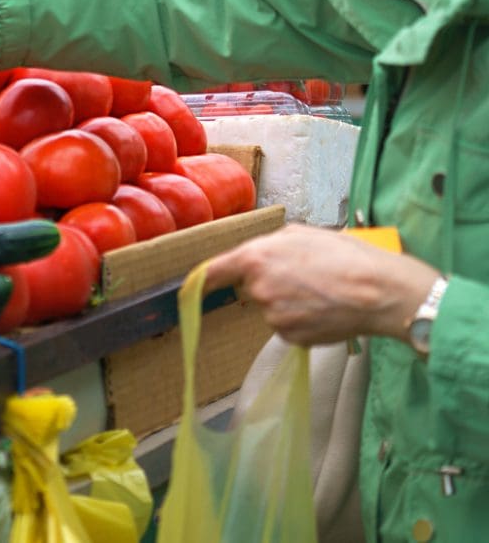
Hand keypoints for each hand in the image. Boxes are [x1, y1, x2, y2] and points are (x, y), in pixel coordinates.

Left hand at [203, 224, 439, 345]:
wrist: (379, 291)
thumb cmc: (346, 256)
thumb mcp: (302, 233)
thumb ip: (271, 244)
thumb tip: (260, 253)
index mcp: (256, 258)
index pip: (215, 271)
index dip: (202, 278)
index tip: (190, 285)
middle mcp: (258, 289)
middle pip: (252, 288)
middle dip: (272, 282)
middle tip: (306, 275)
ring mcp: (272, 316)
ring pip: (272, 308)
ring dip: (289, 302)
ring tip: (322, 291)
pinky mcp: (289, 337)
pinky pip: (287, 326)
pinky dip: (302, 319)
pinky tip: (324, 309)